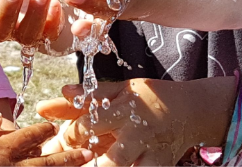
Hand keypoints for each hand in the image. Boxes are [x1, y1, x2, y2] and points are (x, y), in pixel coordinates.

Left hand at [37, 76, 235, 166]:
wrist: (193, 109)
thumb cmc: (148, 98)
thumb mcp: (119, 90)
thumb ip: (87, 96)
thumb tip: (57, 94)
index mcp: (122, 110)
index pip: (89, 125)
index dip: (70, 136)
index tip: (60, 141)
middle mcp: (137, 133)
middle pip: (111, 157)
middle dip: (88, 162)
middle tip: (74, 161)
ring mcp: (151, 152)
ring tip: (92, 166)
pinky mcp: (162, 164)